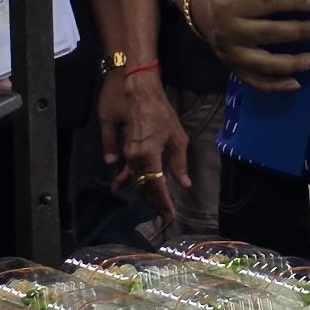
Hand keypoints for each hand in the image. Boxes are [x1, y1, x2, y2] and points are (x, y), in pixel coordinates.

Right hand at [106, 71, 190, 207]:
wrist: (139, 94)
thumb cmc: (161, 112)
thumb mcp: (177, 137)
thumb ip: (179, 163)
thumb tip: (185, 184)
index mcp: (149, 156)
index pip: (157, 186)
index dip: (163, 202)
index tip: (170, 215)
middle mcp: (135, 158)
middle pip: (144, 187)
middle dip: (154, 202)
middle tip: (164, 215)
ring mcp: (127, 154)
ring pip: (135, 180)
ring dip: (145, 193)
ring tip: (153, 206)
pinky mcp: (124, 149)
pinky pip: (128, 170)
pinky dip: (131, 181)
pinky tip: (128, 189)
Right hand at [200, 0, 309, 92]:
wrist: (200, 11)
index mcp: (230, 4)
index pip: (268, 2)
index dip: (294, 2)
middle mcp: (228, 30)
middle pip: (269, 33)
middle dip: (299, 31)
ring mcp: (229, 53)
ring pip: (264, 63)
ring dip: (293, 63)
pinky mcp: (232, 68)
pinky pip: (255, 81)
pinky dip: (276, 85)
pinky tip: (296, 84)